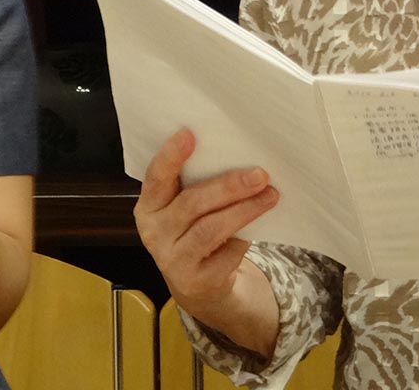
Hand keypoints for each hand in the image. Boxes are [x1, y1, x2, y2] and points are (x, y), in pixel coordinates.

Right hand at [134, 128, 278, 319]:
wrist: (197, 285)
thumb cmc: (193, 231)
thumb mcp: (183, 208)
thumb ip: (194, 185)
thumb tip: (235, 153)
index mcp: (148, 207)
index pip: (156, 178)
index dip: (170, 156)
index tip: (190, 134)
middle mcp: (154, 232)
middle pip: (192, 203)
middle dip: (228, 186)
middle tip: (259, 174)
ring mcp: (172, 260)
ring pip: (211, 229)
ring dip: (244, 210)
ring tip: (269, 195)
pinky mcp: (196, 280)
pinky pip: (226, 253)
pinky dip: (244, 237)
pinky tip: (259, 226)